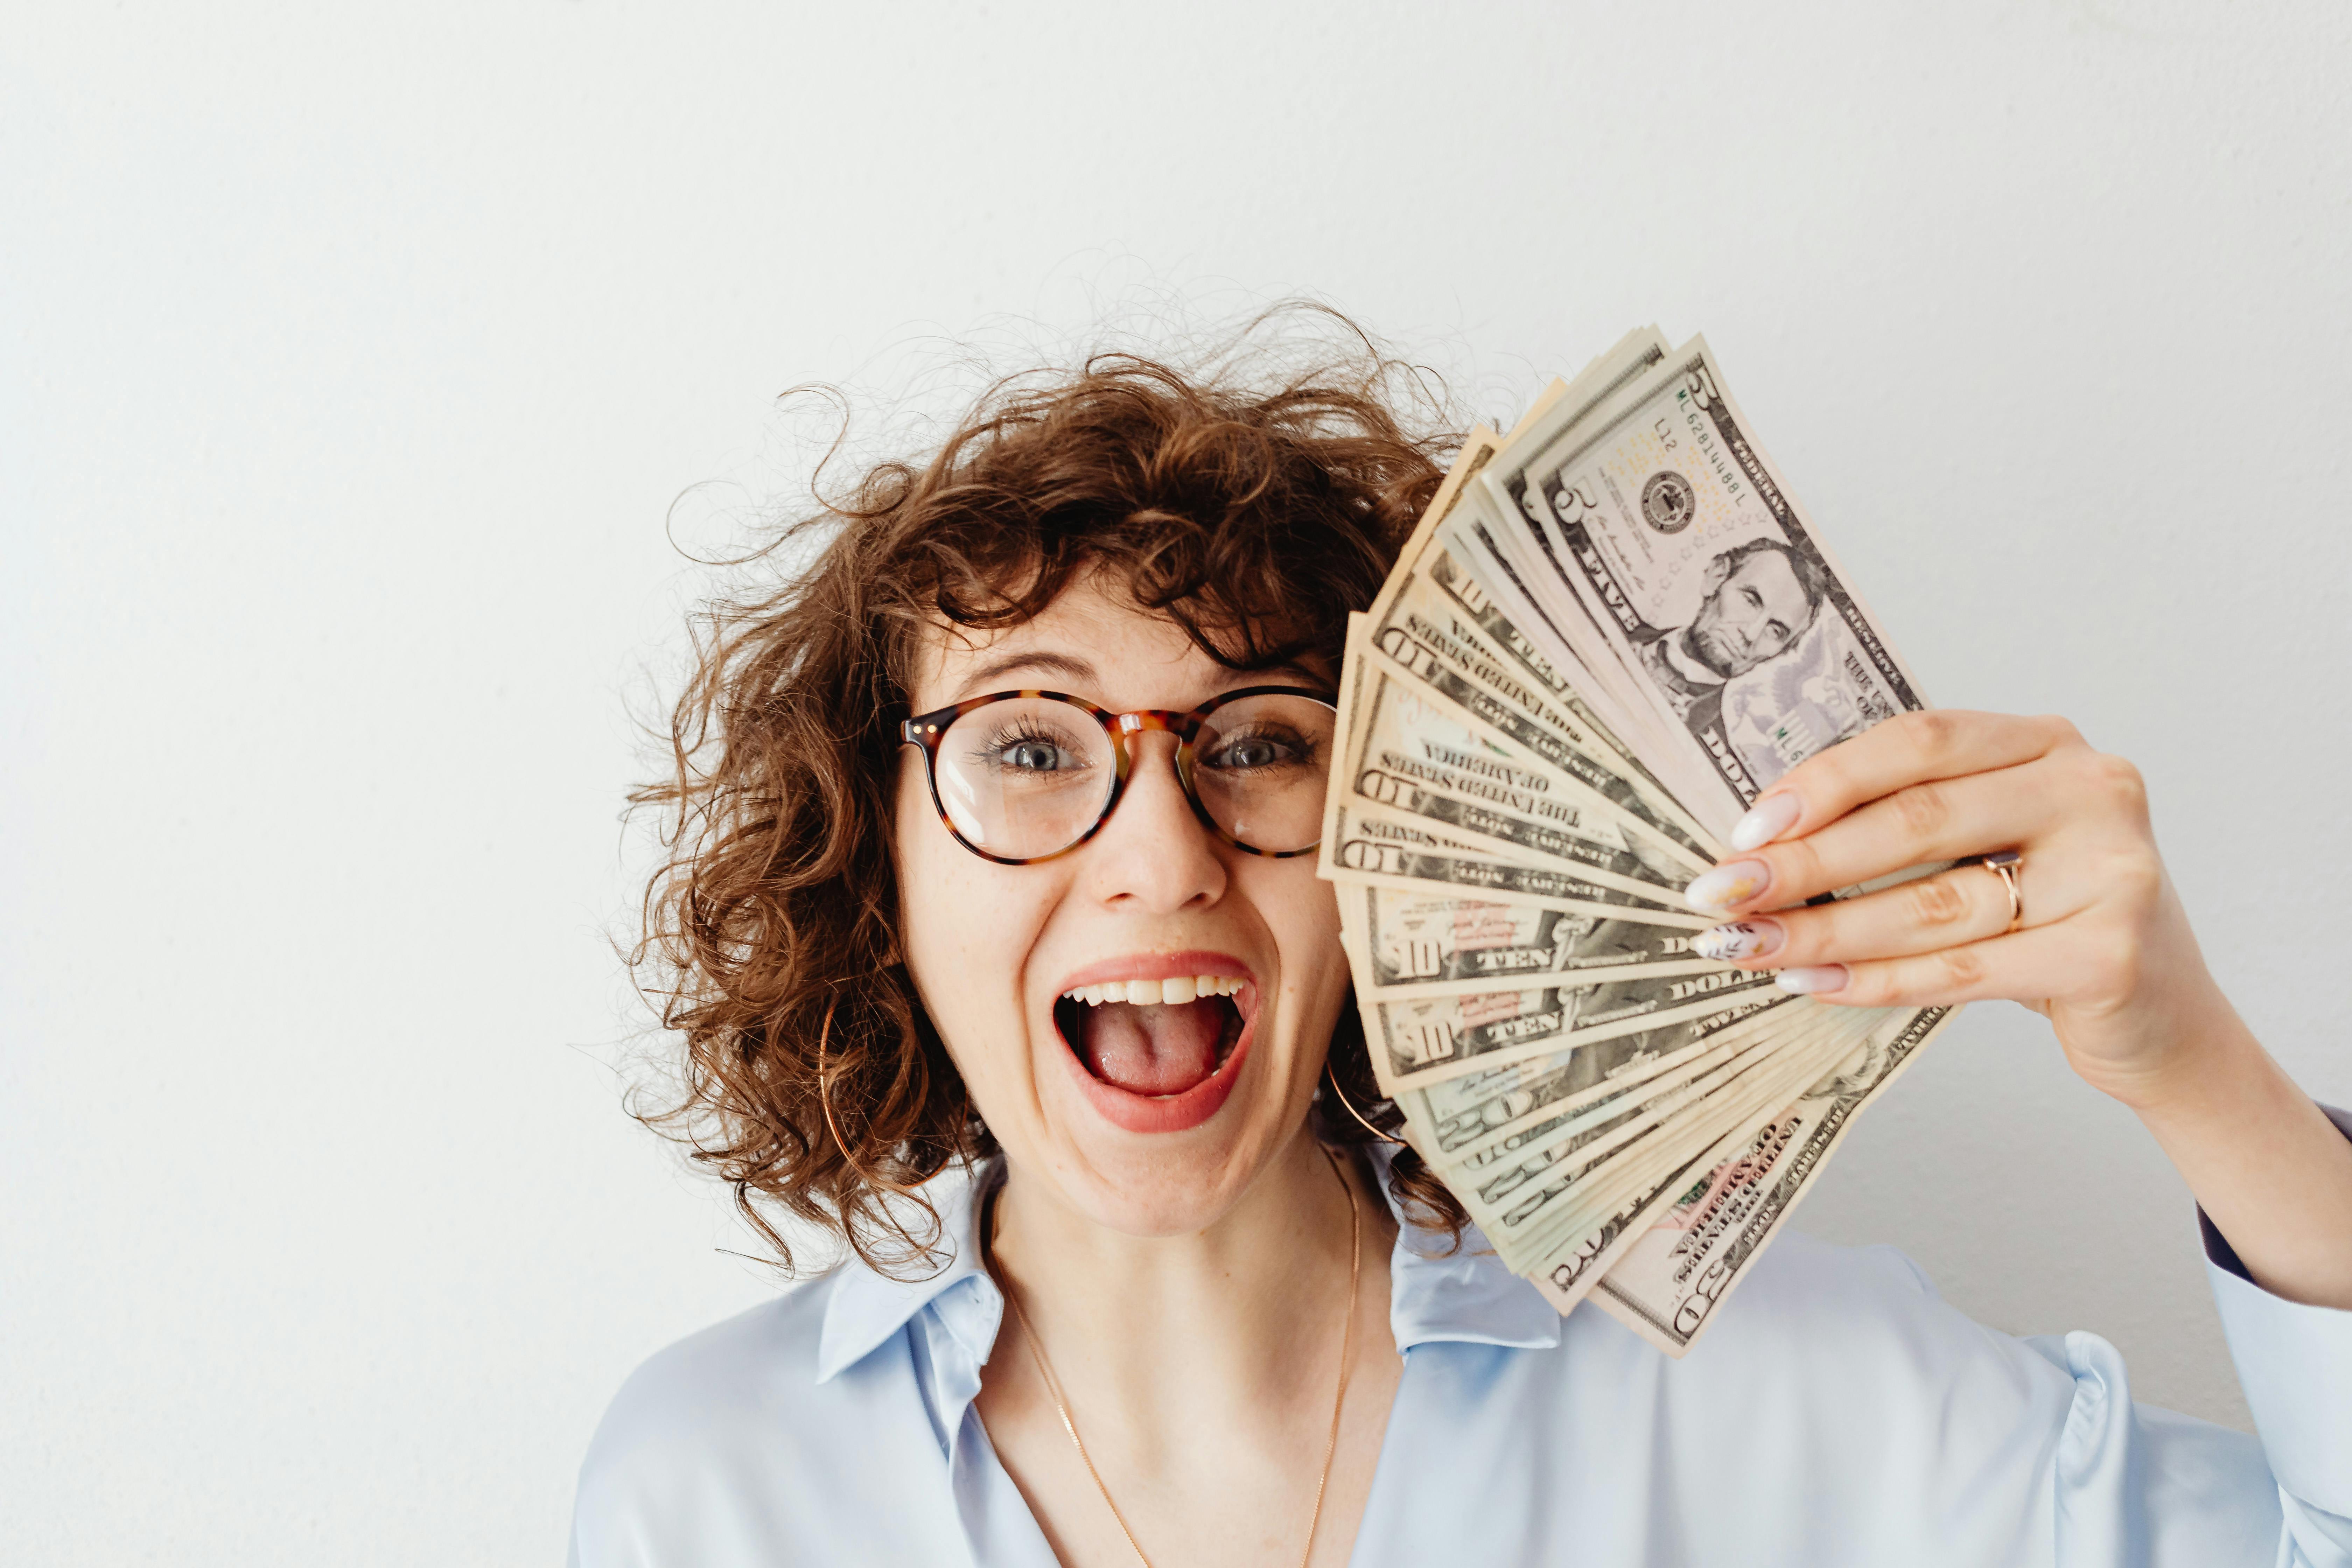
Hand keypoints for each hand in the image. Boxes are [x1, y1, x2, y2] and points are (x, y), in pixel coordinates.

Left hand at [1683, 710, 2226, 1108]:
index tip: (1743, 831)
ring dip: (1823, 929)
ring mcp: (2111, 870)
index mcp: (2047, 743)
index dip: (1822, 783)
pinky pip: (1963, 969)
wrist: (2161, 1016)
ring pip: (1931, 903)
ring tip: (1749, 947)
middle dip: (1803, 863)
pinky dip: (1877, 980)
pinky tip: (1814, 983)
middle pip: (1914, 821)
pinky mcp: (2110, 953)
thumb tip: (1764, 845)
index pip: (1915, 742)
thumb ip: (1907, 824)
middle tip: (1719, 895)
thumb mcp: (1990, 848)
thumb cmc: (2051, 918)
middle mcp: (2089, 789)